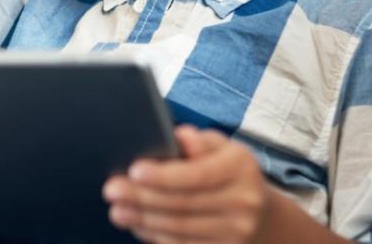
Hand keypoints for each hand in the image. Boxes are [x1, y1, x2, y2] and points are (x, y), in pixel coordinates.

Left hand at [103, 125, 270, 243]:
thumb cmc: (227, 169)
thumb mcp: (220, 145)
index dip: (163, 175)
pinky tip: (137, 225)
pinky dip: (155, 236)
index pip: (197, 174)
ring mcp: (236, 232)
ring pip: (180, 228)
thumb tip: (178, 138)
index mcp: (241, 167)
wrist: (260, 211)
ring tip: (117, 210)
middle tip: (112, 190)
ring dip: (143, 220)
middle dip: (142, 198)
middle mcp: (244, 202)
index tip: (134, 171)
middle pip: (183, 203)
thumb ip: (198, 140)